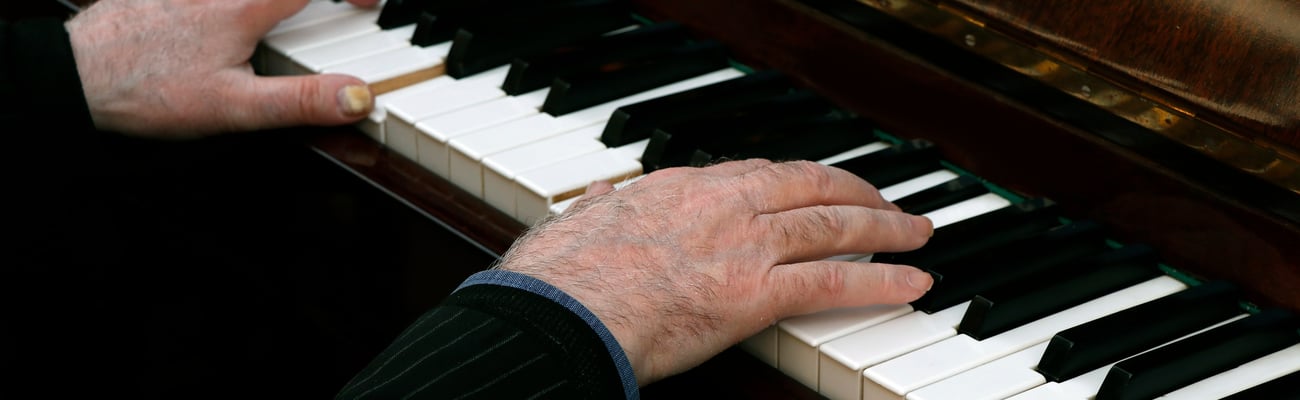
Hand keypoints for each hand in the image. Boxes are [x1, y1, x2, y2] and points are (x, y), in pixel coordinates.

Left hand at [66, 0, 378, 137]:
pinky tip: (228, 16)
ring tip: (292, 12)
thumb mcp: (234, 107)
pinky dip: (244, 4)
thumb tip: (358, 97)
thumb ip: (301, 102)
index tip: (369, 3)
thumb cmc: (146, 91)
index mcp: (244, 5)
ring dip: (278, 2)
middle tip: (344, 6)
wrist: (72, 78)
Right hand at [497, 159, 935, 384]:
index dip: (795, 180)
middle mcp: (721, 205)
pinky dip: (880, 281)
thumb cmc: (559, 278)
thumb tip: (599, 194)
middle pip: (807, 186)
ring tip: (917, 234)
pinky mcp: (756, 294)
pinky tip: (911, 284)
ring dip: (884, 228)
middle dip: (856, 192)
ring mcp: (743, 246)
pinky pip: (833, 282)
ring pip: (832, 227)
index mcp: (678, 188)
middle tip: (887, 202)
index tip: (815, 185)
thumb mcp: (573, 222)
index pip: (754, 172)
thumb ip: (598, 206)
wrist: (564, 310)